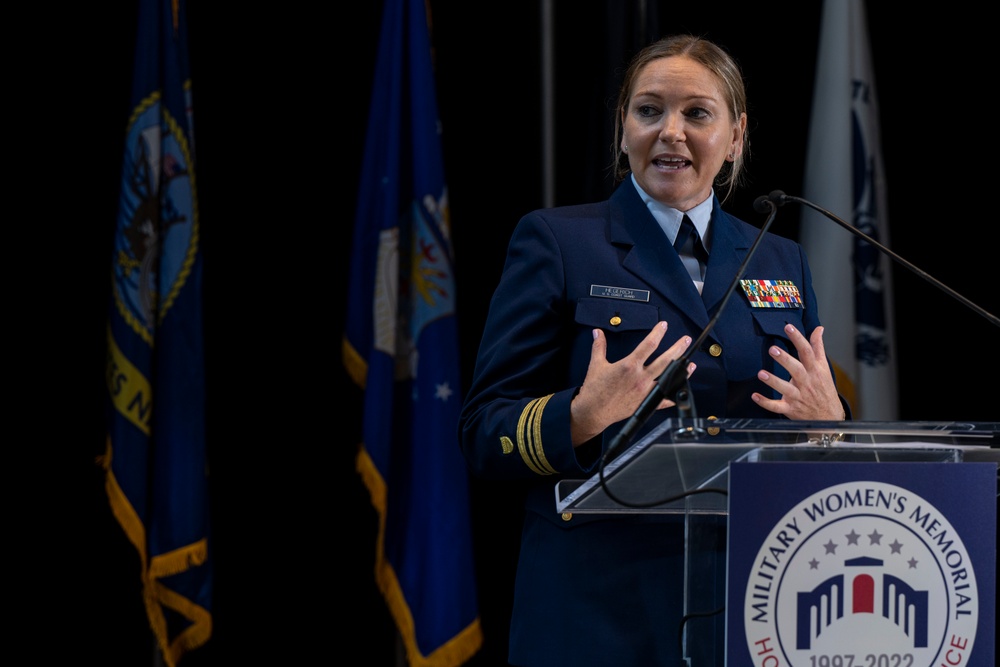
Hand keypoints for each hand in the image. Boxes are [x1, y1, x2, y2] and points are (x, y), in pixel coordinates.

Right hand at [570, 321, 693, 445]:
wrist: (593, 411)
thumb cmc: (595, 390)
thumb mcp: (596, 364)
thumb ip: (599, 346)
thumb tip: (597, 333)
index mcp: (629, 365)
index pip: (648, 344)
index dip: (658, 333)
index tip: (663, 326)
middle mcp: (640, 377)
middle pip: (665, 360)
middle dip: (678, 348)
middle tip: (685, 340)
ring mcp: (645, 391)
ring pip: (669, 378)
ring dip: (682, 371)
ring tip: (690, 363)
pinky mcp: (645, 403)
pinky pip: (664, 400)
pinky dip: (673, 395)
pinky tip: (679, 389)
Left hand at [752, 324, 844, 419]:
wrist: (829, 417)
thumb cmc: (824, 389)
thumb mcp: (824, 368)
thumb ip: (818, 348)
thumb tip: (818, 329)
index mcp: (815, 371)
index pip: (807, 352)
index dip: (798, 339)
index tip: (788, 327)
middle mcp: (806, 383)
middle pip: (796, 369)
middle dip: (785, 359)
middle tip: (773, 349)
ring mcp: (798, 397)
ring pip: (785, 389)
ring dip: (773, 381)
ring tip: (761, 373)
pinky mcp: (790, 409)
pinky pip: (777, 406)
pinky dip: (766, 403)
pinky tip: (755, 396)